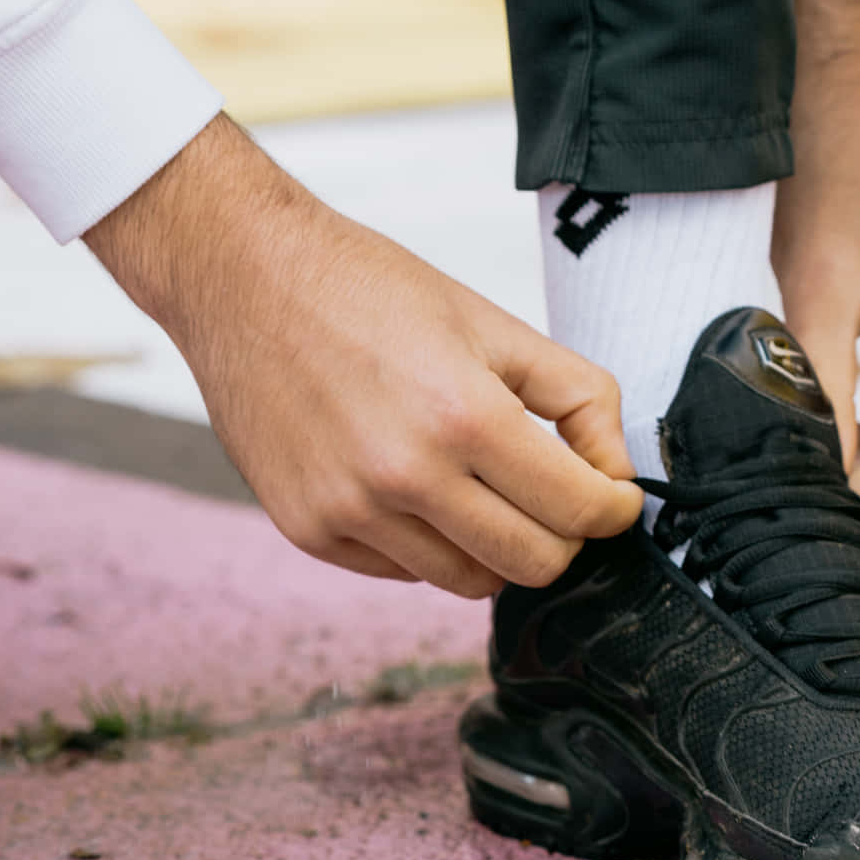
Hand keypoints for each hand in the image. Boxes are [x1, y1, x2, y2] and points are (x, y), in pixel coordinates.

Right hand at [85, 115, 641, 596]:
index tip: (615, 499)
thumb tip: (617, 473)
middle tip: (556, 498)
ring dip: (493, 544)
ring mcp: (350, 512)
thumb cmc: (364, 289)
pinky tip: (415, 487)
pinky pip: (404, 572)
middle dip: (563, 537)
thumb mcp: (492, 323)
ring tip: (480, 487)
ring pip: (469, 581)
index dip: (614, 509)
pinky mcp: (309, 530)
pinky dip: (428, 543)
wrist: (241, 278)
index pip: (578, 510)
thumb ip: (577, 396)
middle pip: (533, 564)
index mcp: (463, 415)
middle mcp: (404, 475)